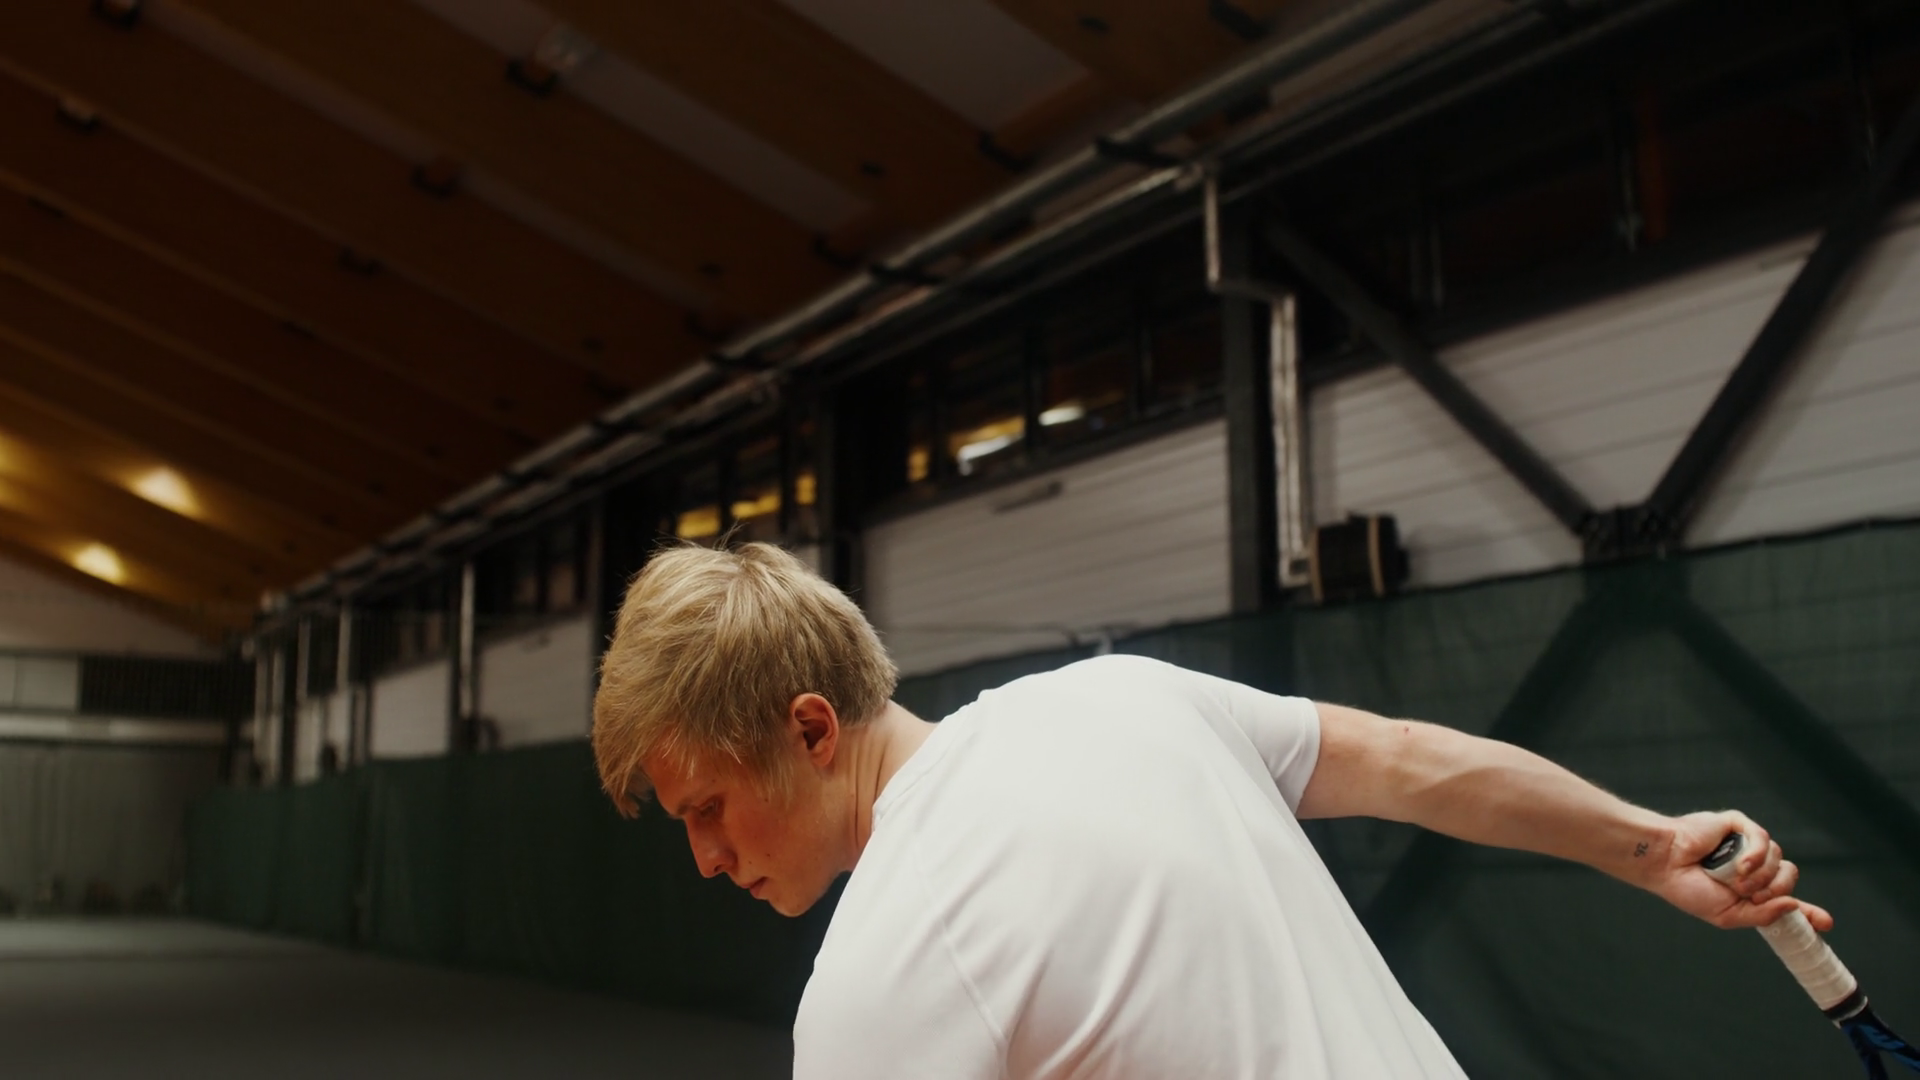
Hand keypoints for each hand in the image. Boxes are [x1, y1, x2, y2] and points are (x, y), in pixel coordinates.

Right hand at [1646, 810, 1832, 931]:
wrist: (1665, 863)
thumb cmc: (1688, 889)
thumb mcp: (1729, 915)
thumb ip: (1763, 914)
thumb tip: (1794, 905)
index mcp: (1751, 890)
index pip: (1786, 900)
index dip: (1808, 911)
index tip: (1826, 923)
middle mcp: (1754, 867)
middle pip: (1788, 877)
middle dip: (1774, 890)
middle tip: (1749, 894)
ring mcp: (1747, 845)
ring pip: (1779, 859)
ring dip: (1759, 875)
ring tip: (1733, 878)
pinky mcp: (1739, 826)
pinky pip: (1764, 839)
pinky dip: (1756, 854)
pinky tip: (1739, 863)